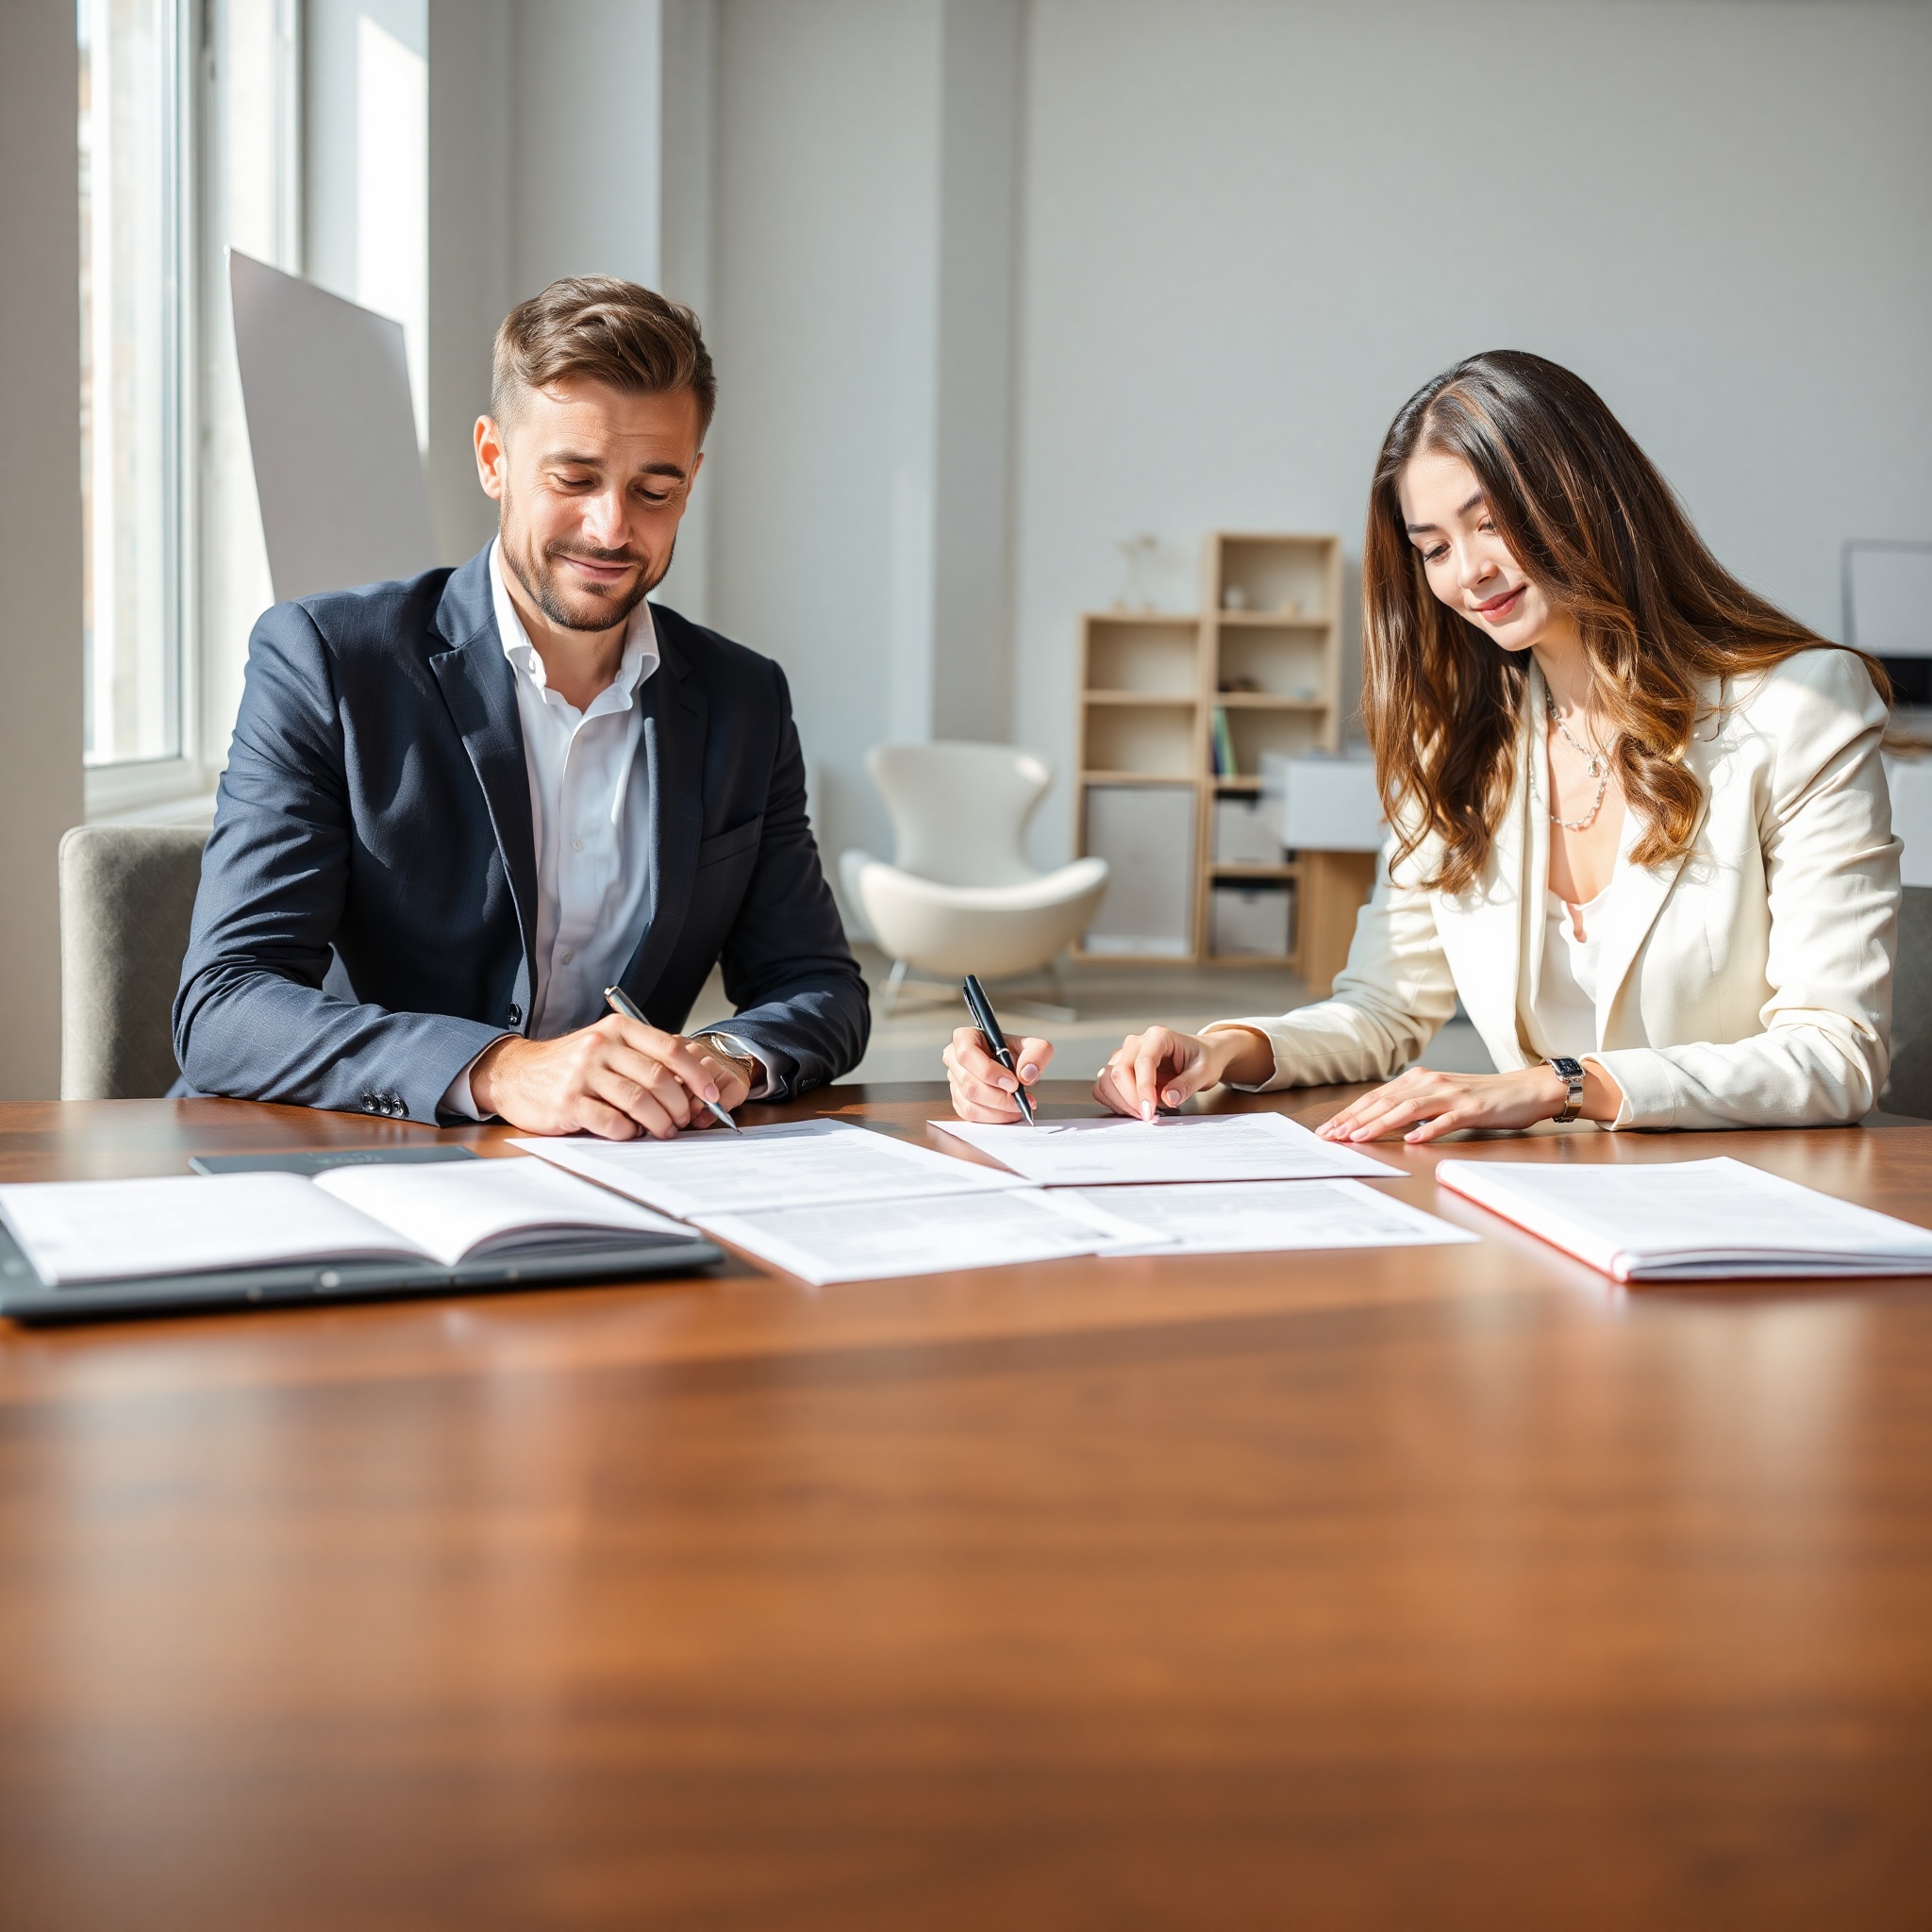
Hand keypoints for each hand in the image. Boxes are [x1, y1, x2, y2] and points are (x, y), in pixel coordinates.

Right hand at [469, 1017, 753, 1138]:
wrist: (517, 1074)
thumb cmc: (571, 1064)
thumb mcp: (606, 1046)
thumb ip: (643, 1056)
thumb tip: (692, 1080)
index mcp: (617, 1029)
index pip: (670, 1049)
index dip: (697, 1074)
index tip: (711, 1095)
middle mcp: (601, 1046)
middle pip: (659, 1078)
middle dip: (679, 1105)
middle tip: (682, 1120)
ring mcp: (583, 1074)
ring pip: (639, 1101)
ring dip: (659, 1122)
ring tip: (663, 1130)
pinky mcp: (568, 1102)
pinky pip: (611, 1122)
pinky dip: (628, 1132)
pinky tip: (629, 1132)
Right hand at [945, 1026, 1053, 1122]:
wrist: (1013, 1066)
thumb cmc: (1016, 1053)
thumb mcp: (1034, 1046)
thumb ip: (1036, 1054)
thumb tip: (1026, 1074)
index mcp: (965, 1038)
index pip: (967, 1054)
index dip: (989, 1071)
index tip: (1013, 1083)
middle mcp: (954, 1059)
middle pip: (968, 1083)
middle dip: (998, 1097)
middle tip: (1020, 1100)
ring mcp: (954, 1081)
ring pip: (969, 1103)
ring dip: (998, 1111)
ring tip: (1018, 1107)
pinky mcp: (958, 1100)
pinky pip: (971, 1115)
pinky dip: (993, 1118)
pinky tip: (1009, 1112)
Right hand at [1092, 1025, 1272, 1119]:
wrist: (1201, 1055)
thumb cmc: (1204, 1059)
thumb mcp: (1205, 1072)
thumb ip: (1187, 1085)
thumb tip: (1168, 1099)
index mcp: (1158, 1037)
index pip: (1142, 1063)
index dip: (1143, 1090)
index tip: (1148, 1113)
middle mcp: (1136, 1043)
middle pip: (1118, 1071)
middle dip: (1130, 1100)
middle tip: (1148, 1117)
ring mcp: (1125, 1055)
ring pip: (1106, 1079)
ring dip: (1119, 1102)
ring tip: (1142, 1114)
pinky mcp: (1119, 1068)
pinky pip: (1105, 1086)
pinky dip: (1113, 1101)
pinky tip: (1132, 1109)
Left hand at [1316, 1065, 1566, 1143]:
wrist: (1523, 1090)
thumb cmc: (1479, 1098)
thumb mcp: (1439, 1098)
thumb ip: (1412, 1105)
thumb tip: (1379, 1121)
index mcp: (1418, 1080)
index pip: (1376, 1097)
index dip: (1350, 1113)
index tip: (1328, 1130)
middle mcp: (1430, 1083)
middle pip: (1384, 1102)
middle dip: (1354, 1120)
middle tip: (1331, 1137)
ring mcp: (1450, 1095)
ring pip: (1408, 1109)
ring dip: (1380, 1124)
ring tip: (1359, 1138)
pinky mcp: (1471, 1109)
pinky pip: (1446, 1120)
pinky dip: (1428, 1129)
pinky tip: (1412, 1140)